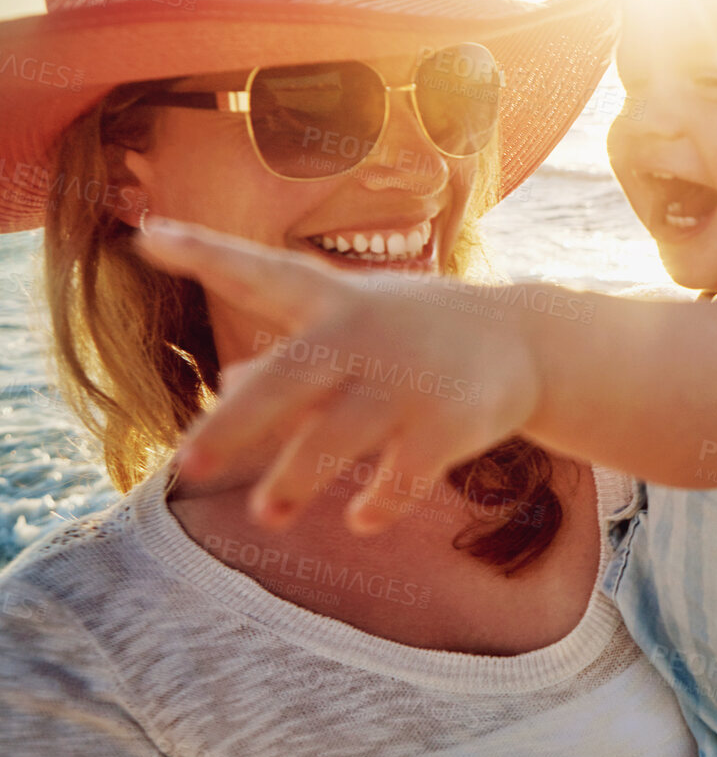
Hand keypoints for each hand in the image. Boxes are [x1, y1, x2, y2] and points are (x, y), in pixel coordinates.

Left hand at [136, 219, 544, 534]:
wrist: (529, 340)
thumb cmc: (422, 330)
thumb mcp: (359, 326)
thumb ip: (292, 356)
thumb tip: (228, 380)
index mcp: (334, 302)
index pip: (262, 272)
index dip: (206, 254)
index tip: (148, 236)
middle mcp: (367, 335)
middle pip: (288, 380)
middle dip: (234, 426)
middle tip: (185, 469)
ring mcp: (410, 380)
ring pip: (337, 438)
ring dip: (296, 481)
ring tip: (268, 516)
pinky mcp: (451, 422)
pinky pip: (403, 474)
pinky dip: (379, 502)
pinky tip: (360, 519)